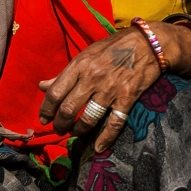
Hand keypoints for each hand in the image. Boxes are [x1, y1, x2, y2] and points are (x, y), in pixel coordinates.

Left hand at [37, 23, 190, 157]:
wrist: (148, 43)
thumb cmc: (114, 47)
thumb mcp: (86, 54)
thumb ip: (65, 73)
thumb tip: (42, 86)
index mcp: (79, 65)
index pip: (55, 92)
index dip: (46, 110)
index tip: (44, 119)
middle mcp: (92, 78)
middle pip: (69, 109)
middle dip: (60, 124)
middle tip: (59, 129)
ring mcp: (110, 89)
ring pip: (88, 118)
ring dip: (79, 130)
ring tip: (75, 133)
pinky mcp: (127, 97)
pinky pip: (114, 123)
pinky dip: (106, 138)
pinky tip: (99, 147)